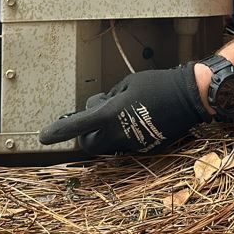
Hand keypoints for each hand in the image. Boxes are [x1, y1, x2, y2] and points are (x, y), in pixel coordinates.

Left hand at [38, 64, 211, 154]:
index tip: (44, 136)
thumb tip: (99, 108)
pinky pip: (125, 146)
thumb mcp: (127, 84)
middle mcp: (118, 134)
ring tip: (118, 116)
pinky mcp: (144, 149)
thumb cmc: (157, 85)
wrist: (189, 97)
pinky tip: (135, 121)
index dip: (58, 130)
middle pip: (89, 143)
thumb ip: (108, 98)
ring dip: (104, 135)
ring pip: (107, 146)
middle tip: (91, 119)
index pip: (77, 126)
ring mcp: (132, 144)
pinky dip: (122, 136)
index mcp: (110, 115)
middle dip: (85, 134)